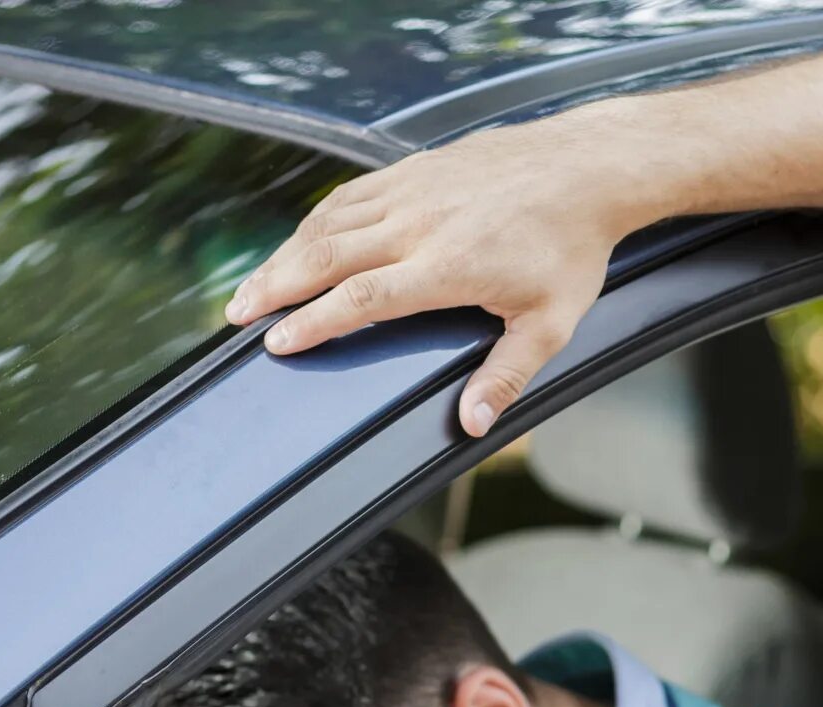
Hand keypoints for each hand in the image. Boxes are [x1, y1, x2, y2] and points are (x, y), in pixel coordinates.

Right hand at [224, 106, 646, 436]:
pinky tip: (301, 242)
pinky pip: (351, 195)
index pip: (363, 298)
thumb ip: (505, 374)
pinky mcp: (413, 167)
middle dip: (275, 287)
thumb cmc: (572, 249)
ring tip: (255, 286)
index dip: (315, 322)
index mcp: (448, 265)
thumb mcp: (550, 324)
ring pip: (330, 222)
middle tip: (237, 315)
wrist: (585, 168)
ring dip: (286, 253)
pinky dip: (317, 221)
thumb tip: (472, 424)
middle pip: (327, 256)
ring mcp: (413, 189)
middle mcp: (420, 222)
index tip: (279, 343)